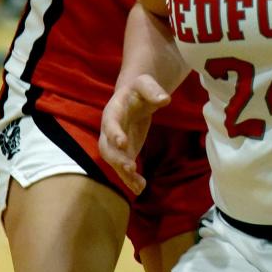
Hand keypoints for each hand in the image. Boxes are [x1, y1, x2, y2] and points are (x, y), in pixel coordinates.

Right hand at [99, 75, 171, 194]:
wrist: (134, 97)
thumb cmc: (139, 89)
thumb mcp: (145, 83)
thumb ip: (153, 90)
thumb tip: (165, 99)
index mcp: (113, 111)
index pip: (110, 123)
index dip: (114, 133)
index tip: (123, 143)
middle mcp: (109, 130)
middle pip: (106, 147)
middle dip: (117, 159)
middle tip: (131, 168)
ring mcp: (115, 144)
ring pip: (114, 162)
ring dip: (124, 174)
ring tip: (139, 185)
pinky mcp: (124, 153)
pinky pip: (123, 168)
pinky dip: (130, 179)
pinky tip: (141, 188)